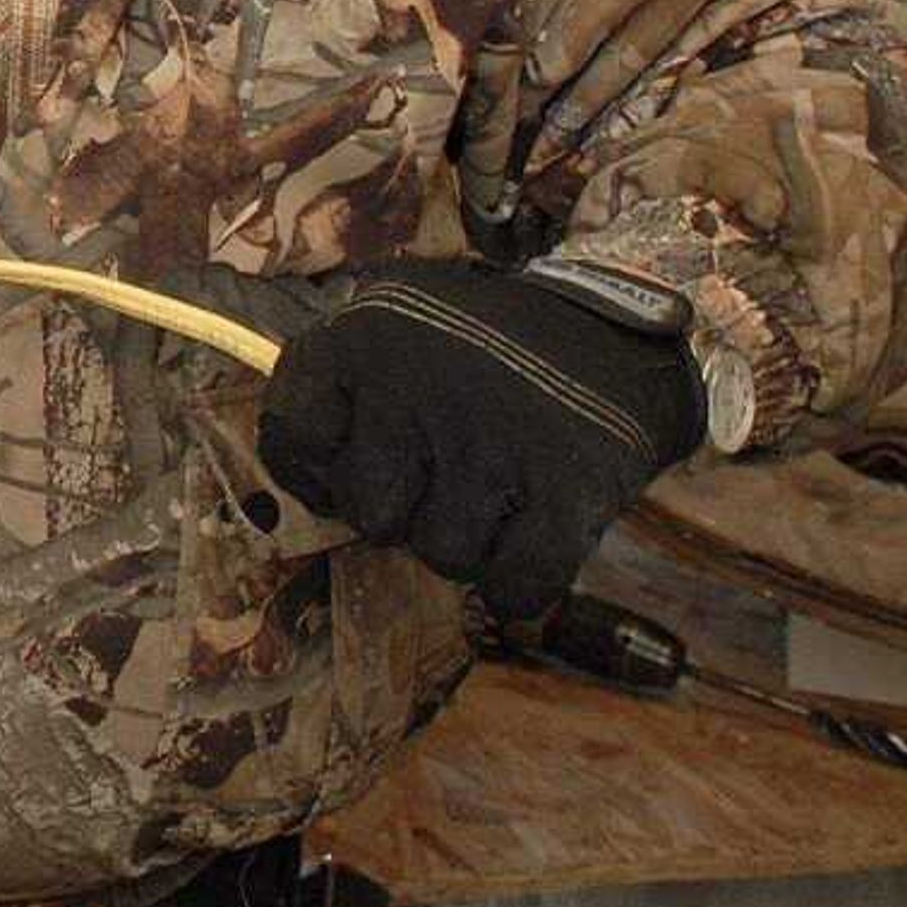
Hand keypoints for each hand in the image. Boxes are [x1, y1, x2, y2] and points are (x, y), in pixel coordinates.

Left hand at [257, 260, 704, 622]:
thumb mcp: (387, 322)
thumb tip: (303, 474)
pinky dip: (517, 581)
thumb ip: (330, 384)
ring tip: (491, 496)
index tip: (356, 461)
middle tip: (438, 481)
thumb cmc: (477, 347)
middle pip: (369, 515)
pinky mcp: (567, 490)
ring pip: (442, 555)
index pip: (294, 435)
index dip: (320, 466)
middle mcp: (418, 388)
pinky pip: (514, 585)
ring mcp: (492, 442)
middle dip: (401, 513)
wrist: (612, 335)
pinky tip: (527, 539)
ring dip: (466, 542)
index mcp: (362, 341)